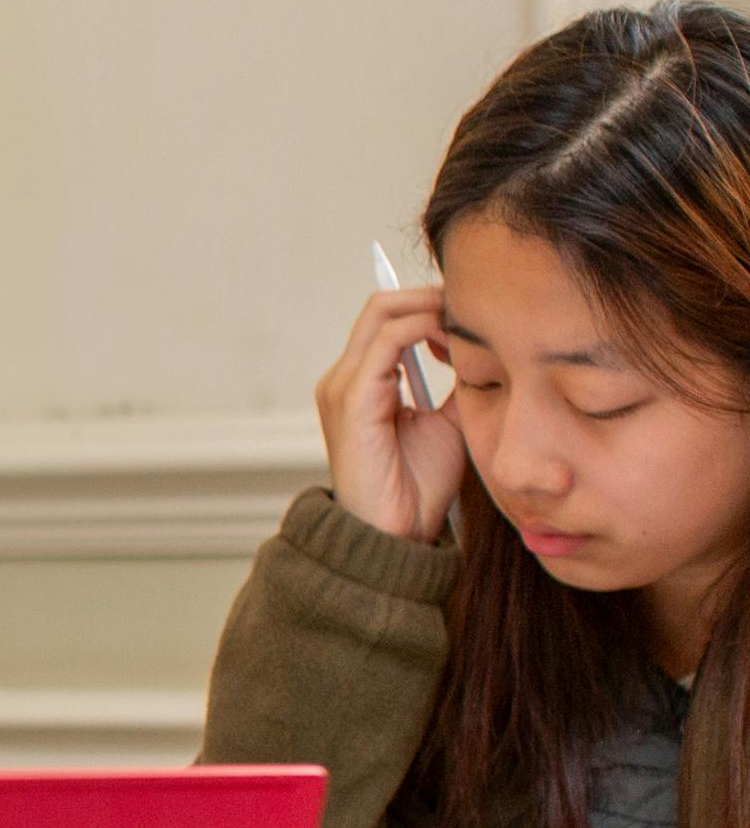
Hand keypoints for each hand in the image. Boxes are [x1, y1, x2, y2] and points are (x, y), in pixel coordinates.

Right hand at [317, 285, 463, 541]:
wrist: (395, 532)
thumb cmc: (417, 485)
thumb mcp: (447, 422)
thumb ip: (456, 384)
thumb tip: (483, 350)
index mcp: (360, 384)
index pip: (387, 321)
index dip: (428, 306)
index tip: (472, 313)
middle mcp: (343, 378)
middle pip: (381, 306)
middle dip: (430, 294)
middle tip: (475, 301)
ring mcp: (343, 386)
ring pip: (383, 315)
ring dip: (430, 307)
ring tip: (470, 318)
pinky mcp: (353, 398)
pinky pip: (388, 343)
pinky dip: (424, 329)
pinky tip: (455, 341)